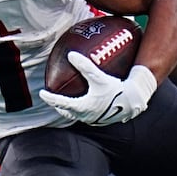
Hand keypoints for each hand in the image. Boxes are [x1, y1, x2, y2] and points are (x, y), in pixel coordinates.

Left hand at [38, 53, 156, 124]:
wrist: (134, 101)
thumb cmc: (117, 89)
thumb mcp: (99, 76)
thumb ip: (85, 66)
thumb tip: (71, 55)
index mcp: (83, 107)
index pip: (61, 103)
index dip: (50, 98)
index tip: (42, 94)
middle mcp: (87, 116)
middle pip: (67, 113)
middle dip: (58, 106)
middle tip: (53, 99)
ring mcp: (95, 120)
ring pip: (77, 116)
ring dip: (70, 111)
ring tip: (66, 104)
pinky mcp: (103, 120)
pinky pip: (87, 116)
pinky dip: (82, 111)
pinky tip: (86, 104)